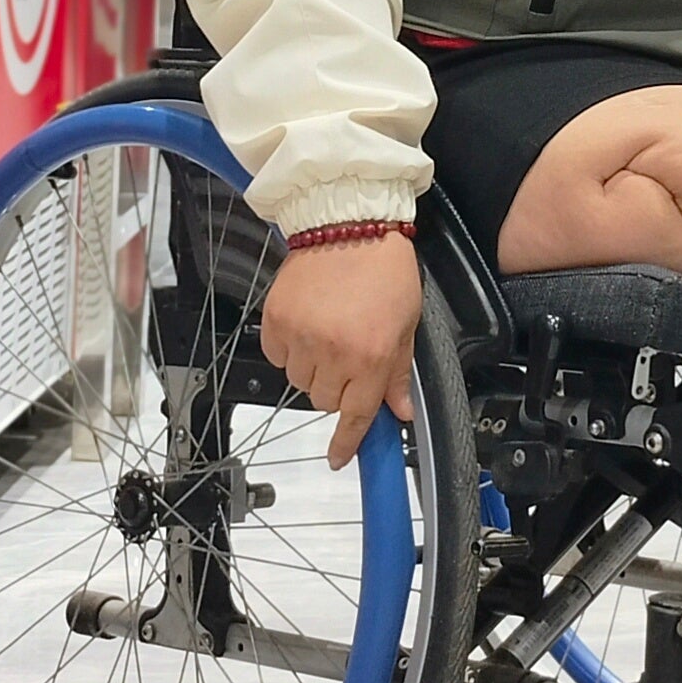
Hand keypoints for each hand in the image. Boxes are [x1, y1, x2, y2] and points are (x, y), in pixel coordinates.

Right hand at [260, 235, 421, 469]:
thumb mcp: (405, 324)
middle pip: (326, 400)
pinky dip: (290, 350)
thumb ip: (397, 372)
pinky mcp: (275, 321)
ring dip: (313, 369)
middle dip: (339, 387)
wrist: (348, 224)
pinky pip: (278, 357)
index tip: (338, 459)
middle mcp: (333, 352)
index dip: (347, 442)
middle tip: (349, 356)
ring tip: (328, 333)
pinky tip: (306, 325)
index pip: (355, 414)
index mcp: (370, 356)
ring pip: (300, 382)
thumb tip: (398, 412)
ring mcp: (300, 337)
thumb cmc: (384, 270)